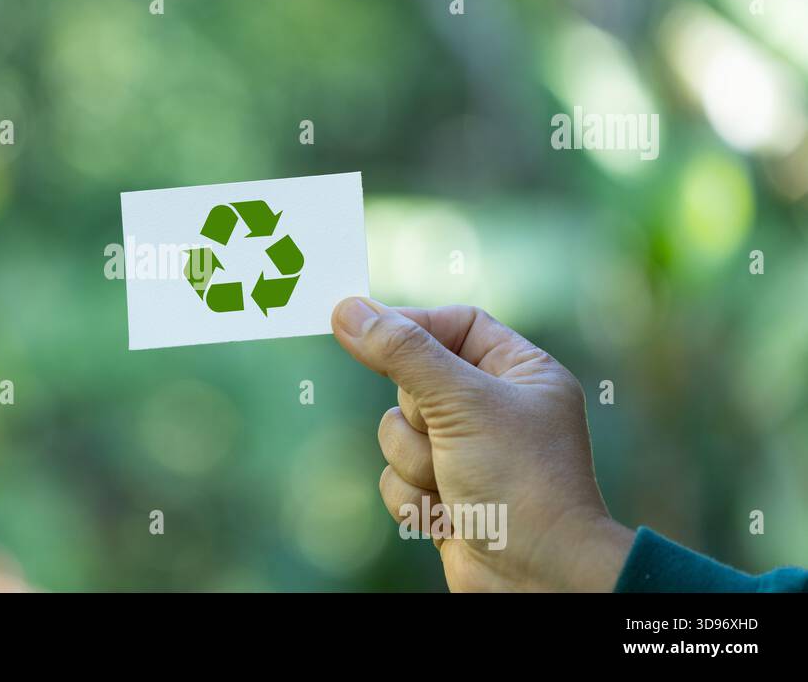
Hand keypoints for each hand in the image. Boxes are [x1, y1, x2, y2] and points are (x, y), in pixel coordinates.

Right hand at [331, 297, 634, 590]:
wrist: (537, 577)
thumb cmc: (520, 482)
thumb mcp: (461, 403)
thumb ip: (402, 352)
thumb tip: (348, 309)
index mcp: (521, 373)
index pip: (455, 323)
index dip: (411, 327)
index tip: (364, 329)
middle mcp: (495, 409)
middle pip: (413, 381)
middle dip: (417, 417)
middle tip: (446, 435)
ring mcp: (466, 454)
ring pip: (395, 434)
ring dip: (415, 463)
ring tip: (455, 486)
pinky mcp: (444, 495)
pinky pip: (394, 478)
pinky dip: (414, 499)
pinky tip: (450, 517)